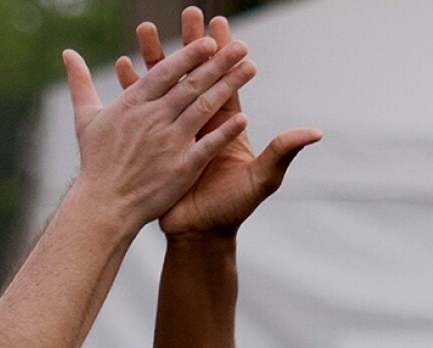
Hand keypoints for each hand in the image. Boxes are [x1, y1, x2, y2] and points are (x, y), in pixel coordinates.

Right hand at [62, 29, 254, 234]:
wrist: (103, 207)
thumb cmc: (95, 164)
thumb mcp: (85, 119)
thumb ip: (81, 84)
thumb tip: (67, 53)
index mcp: (132, 106)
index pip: (166, 73)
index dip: (189, 56)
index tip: (209, 41)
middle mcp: (153, 120)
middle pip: (191, 85)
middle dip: (219, 63)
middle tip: (241, 44)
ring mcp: (168, 144)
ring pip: (204, 108)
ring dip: (229, 86)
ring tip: (250, 68)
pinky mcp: (181, 169)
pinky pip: (207, 146)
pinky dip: (225, 132)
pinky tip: (243, 118)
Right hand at [115, 7, 321, 236]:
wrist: (199, 236)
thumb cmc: (231, 211)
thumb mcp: (259, 181)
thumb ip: (281, 153)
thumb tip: (313, 132)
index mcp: (224, 126)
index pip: (224, 81)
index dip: (222, 54)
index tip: (218, 25)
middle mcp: (199, 124)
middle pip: (194, 76)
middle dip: (190, 45)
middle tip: (186, 13)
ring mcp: (174, 134)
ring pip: (165, 89)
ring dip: (155, 59)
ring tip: (144, 31)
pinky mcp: (155, 147)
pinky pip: (143, 115)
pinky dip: (133, 91)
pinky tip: (124, 69)